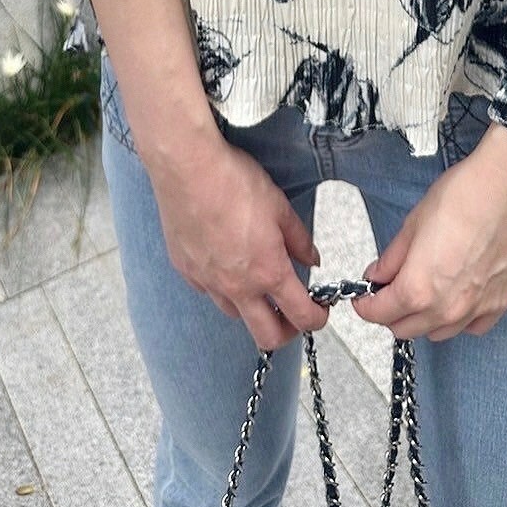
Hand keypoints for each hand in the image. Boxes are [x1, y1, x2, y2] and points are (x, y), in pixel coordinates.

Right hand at [146, 131, 329, 351]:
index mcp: (268, 272)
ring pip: (235, 314)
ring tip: (257, 283)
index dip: (317, 318)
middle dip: (287, 331)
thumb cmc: (235, 182)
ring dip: (252, 308)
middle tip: (292, 314)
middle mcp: (237, 287)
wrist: (188, 169)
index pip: (301, 316)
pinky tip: (225, 263)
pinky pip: (208, 292)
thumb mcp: (280, 206)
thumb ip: (299, 240)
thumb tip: (311, 260)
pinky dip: (222, 287)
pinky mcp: (186, 271)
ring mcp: (208, 282)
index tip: (319, 311)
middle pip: (267, 337)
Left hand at [352, 124, 506, 340]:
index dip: (366, 305)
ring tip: (422, 291)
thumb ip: (392, 257)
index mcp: (418, 289)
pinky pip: (472, 327)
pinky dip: (458, 319)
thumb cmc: (464, 195)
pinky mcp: (502, 303)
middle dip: (391, 313)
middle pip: (407, 329)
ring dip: (423, 319)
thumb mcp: (414, 223)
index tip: (363, 297)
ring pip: (439, 333)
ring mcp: (478, 309)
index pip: (380, 314)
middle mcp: (448, 309)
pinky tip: (455, 297)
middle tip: (389, 290)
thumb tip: (377, 276)